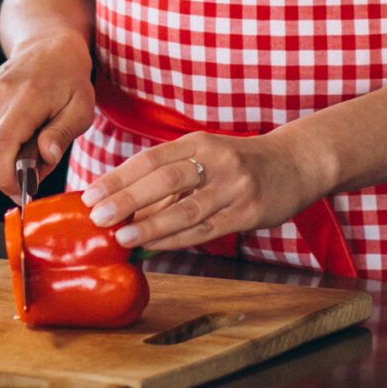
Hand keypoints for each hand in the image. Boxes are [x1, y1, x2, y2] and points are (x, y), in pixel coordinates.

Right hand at [0, 29, 95, 197]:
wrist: (47, 46)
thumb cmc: (69, 79)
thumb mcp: (81, 108)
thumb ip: (62, 134)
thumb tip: (45, 157)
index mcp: (24, 98)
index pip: (0, 148)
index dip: (7, 179)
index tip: (23, 194)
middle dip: (12, 171)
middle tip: (39, 164)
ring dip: (7, 156)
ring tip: (33, 138)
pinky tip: (20, 128)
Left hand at [77, 126, 334, 252]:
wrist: (296, 162)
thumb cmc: (241, 161)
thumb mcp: (207, 154)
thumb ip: (171, 173)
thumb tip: (124, 200)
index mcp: (199, 142)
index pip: (151, 159)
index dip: (118, 177)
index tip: (90, 194)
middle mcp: (216, 162)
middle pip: (164, 181)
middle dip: (126, 200)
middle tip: (97, 216)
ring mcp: (234, 188)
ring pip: (185, 209)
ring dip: (149, 224)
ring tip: (121, 236)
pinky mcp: (247, 213)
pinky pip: (205, 229)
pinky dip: (176, 239)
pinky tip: (154, 245)